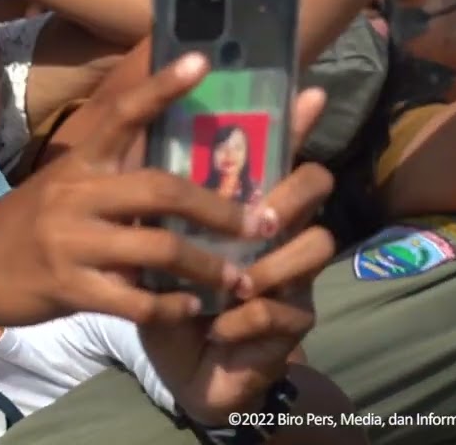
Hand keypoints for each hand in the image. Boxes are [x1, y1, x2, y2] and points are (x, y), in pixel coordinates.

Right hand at [0, 54, 277, 329]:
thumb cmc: (25, 226)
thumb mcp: (61, 187)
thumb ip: (110, 176)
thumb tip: (174, 165)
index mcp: (78, 164)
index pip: (122, 115)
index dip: (162, 87)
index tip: (202, 61)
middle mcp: (75, 196)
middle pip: (160, 190)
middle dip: (218, 208)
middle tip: (262, 221)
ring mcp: (70, 243)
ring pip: (158, 250)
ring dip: (208, 266)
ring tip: (239, 276)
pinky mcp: (68, 288)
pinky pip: (135, 301)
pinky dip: (171, 306)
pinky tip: (192, 305)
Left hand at [140, 91, 335, 425]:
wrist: (174, 364)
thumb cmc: (165, 293)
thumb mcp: (150, 238)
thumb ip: (154, 198)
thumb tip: (138, 136)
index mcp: (245, 202)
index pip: (278, 150)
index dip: (297, 121)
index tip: (310, 90)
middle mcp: (279, 230)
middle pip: (316, 186)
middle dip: (293, 194)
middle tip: (258, 217)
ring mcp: (294, 276)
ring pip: (316, 246)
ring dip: (267, 266)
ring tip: (231, 285)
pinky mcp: (292, 324)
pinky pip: (280, 310)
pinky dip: (241, 320)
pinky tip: (216, 328)